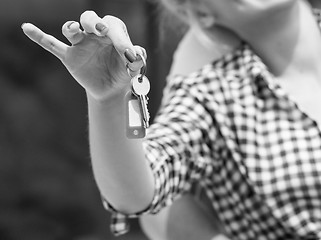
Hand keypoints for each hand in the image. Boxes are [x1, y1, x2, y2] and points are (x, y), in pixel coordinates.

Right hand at [22, 10, 145, 99]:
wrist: (111, 88)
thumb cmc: (123, 72)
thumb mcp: (133, 68)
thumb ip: (138, 60)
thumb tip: (137, 55)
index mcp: (113, 33)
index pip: (114, 27)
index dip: (121, 39)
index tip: (129, 56)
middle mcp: (95, 35)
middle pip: (90, 19)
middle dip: (94, 22)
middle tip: (101, 31)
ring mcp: (80, 44)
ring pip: (71, 29)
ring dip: (71, 27)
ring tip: (74, 30)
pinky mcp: (69, 56)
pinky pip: (52, 44)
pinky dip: (39, 37)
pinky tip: (27, 28)